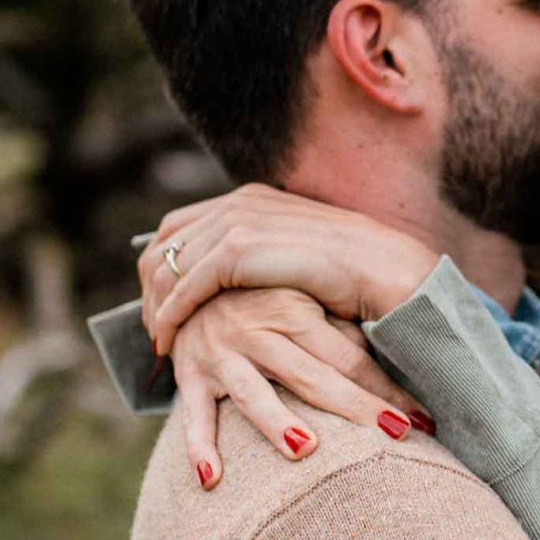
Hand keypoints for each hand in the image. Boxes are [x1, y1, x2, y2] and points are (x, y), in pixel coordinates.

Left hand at [138, 185, 438, 355]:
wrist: (389, 272)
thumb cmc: (356, 276)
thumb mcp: (299, 259)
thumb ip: (266, 258)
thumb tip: (236, 284)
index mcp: (253, 198)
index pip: (182, 226)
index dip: (163, 265)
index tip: (162, 304)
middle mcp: (240, 203)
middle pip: (165, 242)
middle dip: (151, 287)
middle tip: (154, 327)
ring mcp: (239, 222)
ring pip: (169, 265)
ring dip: (156, 306)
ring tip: (160, 341)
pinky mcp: (239, 249)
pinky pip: (186, 285)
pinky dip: (170, 314)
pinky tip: (169, 339)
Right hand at [171, 289, 431, 487]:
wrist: (187, 281)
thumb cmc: (262, 299)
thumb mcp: (302, 303)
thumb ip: (342, 333)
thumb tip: (399, 360)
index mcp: (295, 313)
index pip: (350, 358)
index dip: (387, 390)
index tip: (424, 420)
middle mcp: (258, 332)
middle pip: (313, 378)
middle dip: (356, 408)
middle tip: (397, 436)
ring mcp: (222, 355)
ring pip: (253, 394)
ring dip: (277, 422)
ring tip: (305, 449)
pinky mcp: (188, 376)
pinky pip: (193, 415)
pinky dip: (198, 447)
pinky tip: (211, 478)